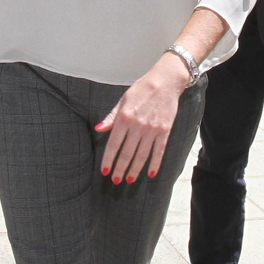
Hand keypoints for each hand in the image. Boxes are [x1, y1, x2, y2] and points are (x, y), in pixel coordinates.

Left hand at [95, 52, 189, 183]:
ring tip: (129, 180)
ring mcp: (152, 130)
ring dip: (135, 170)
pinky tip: (151, 174)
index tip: (104, 171)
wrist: (165, 82)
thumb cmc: (141, 90)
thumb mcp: (123, 100)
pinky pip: (159, 151)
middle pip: (127, 153)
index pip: (113, 144)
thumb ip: (111, 117)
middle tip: (115, 181)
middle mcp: (137, 126)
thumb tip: (99, 129)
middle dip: (120, 169)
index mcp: (124, 118)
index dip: (108, 159)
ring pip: (142, 155)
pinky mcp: (165, 131)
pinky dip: (155, 163)